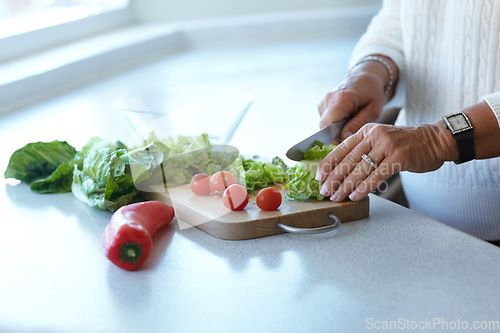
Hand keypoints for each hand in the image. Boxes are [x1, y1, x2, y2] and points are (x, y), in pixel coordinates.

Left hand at [315, 122, 454, 201]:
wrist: (434, 140)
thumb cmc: (405, 144)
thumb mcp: (380, 141)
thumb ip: (363, 150)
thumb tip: (341, 170)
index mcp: (366, 131)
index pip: (341, 148)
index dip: (328, 164)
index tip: (318, 177)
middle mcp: (374, 135)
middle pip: (349, 160)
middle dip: (334, 178)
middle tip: (325, 191)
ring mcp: (387, 145)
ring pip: (361, 169)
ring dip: (346, 186)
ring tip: (337, 197)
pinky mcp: (399, 156)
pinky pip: (377, 175)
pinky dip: (365, 188)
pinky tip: (356, 196)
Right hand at [318, 61, 390, 139]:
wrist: (364, 78)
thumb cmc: (371, 94)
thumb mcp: (372, 111)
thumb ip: (357, 124)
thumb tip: (343, 138)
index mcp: (343, 98)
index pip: (329, 123)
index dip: (333, 137)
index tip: (343, 143)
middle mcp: (329, 98)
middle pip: (325, 126)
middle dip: (335, 134)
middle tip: (350, 134)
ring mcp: (323, 101)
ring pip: (324, 125)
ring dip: (335, 128)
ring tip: (349, 122)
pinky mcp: (321, 105)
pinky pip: (324, 120)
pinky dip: (333, 123)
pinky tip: (344, 118)